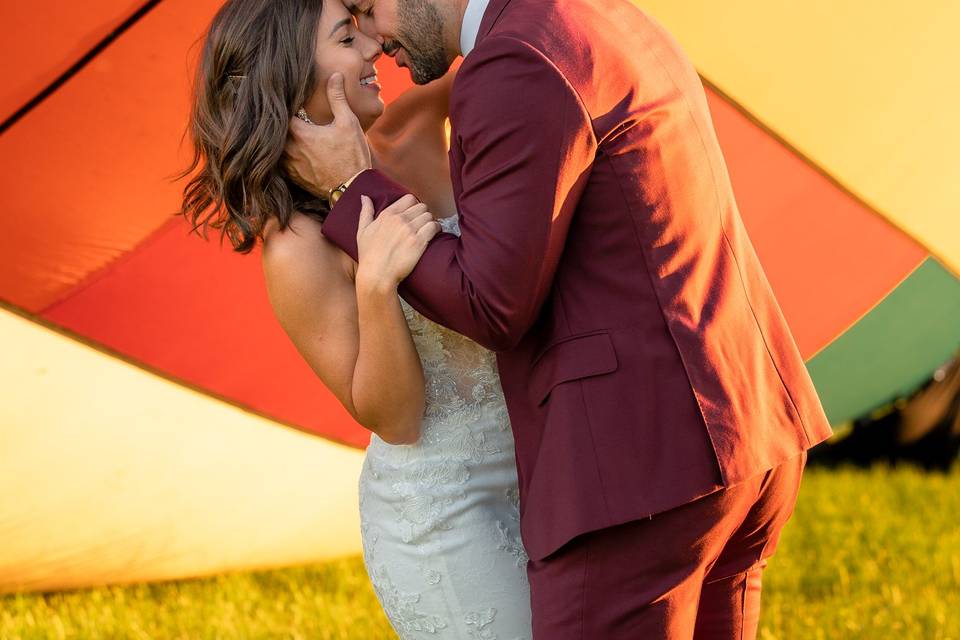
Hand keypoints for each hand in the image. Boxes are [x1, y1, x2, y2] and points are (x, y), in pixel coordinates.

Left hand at [284, 73, 372, 196]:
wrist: (353, 189)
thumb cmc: (352, 155)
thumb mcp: (348, 122)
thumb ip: (337, 98)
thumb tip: (335, 75)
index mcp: (299, 133)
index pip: (281, 112)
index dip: (284, 104)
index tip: (288, 98)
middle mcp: (289, 149)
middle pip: (275, 130)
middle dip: (280, 122)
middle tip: (284, 113)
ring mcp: (289, 165)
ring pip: (275, 147)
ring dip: (280, 139)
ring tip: (287, 131)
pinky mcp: (293, 177)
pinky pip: (280, 162)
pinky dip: (283, 154)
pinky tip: (292, 149)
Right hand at [355, 194, 441, 290]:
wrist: (377, 275)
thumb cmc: (368, 256)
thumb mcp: (362, 231)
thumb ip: (365, 212)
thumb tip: (364, 197)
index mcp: (387, 215)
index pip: (409, 199)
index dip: (414, 206)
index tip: (414, 214)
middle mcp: (399, 219)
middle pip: (422, 206)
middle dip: (423, 214)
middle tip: (422, 223)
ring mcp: (410, 230)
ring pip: (429, 216)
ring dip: (430, 221)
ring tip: (428, 230)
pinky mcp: (418, 242)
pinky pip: (434, 227)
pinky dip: (437, 229)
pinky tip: (434, 234)